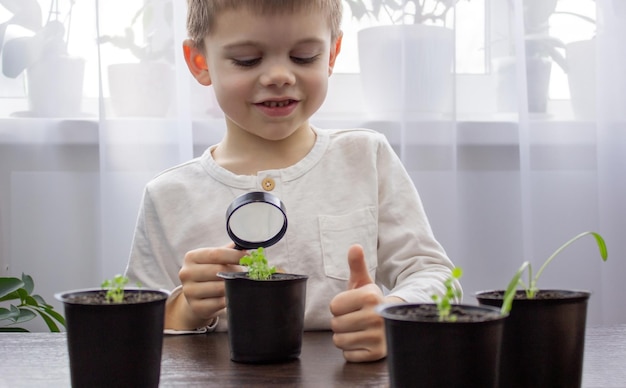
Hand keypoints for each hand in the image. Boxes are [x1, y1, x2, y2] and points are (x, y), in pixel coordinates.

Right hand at [167, 243, 244, 329]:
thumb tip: (244, 245)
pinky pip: (220, 303)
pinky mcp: (197, 307)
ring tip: (240, 284)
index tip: (249, 257)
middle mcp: (186, 273)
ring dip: (234, 286)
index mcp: (191, 257)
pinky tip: (232, 296)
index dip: (235, 255)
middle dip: (237, 271)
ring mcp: (189, 292)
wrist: (196, 297)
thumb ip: (227, 251)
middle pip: (219, 270)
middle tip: (247, 273)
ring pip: (220, 288)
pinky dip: (229, 299)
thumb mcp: (213, 260)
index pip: (216, 254)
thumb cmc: (209, 273)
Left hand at [329, 244, 386, 361]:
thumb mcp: (364, 282)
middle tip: (355, 319)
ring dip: (345, 336)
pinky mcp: (377, 354)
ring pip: (339, 341)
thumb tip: (354, 246)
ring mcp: (378, 337)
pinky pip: (348, 355)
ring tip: (358, 329)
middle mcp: (376, 316)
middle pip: (335, 325)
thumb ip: (357, 265)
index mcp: (370, 296)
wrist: (394, 322)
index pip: (333, 307)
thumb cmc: (371, 302)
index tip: (352, 306)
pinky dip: (352, 350)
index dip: (340, 307)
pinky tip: (363, 341)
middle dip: (341, 322)